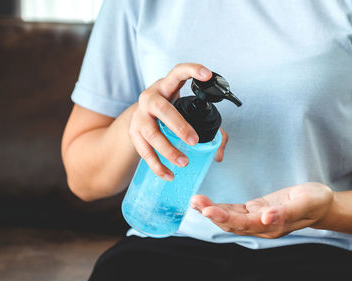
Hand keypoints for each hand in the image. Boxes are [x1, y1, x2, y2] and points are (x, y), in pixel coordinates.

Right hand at [128, 63, 228, 180]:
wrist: (141, 116)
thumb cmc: (170, 112)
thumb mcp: (186, 110)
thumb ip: (210, 128)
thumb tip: (218, 154)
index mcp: (166, 87)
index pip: (177, 73)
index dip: (192, 71)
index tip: (207, 75)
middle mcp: (150, 98)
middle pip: (162, 109)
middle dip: (179, 125)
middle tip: (195, 141)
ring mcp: (140, 116)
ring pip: (151, 133)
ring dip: (168, 149)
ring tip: (184, 162)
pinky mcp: (133, 133)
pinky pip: (144, 151)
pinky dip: (157, 165)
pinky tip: (168, 175)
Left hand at [190, 182, 333, 237]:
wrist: (321, 203)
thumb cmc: (315, 202)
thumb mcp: (305, 203)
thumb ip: (285, 213)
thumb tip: (267, 218)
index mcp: (272, 226)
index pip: (243, 224)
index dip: (225, 218)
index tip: (208, 210)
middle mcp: (261, 225)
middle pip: (232, 223)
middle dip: (212, 213)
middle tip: (196, 202)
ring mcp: (257, 219)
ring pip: (230, 218)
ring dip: (212, 210)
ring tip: (195, 201)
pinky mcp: (255, 210)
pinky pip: (234, 211)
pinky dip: (220, 207)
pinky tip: (206, 203)